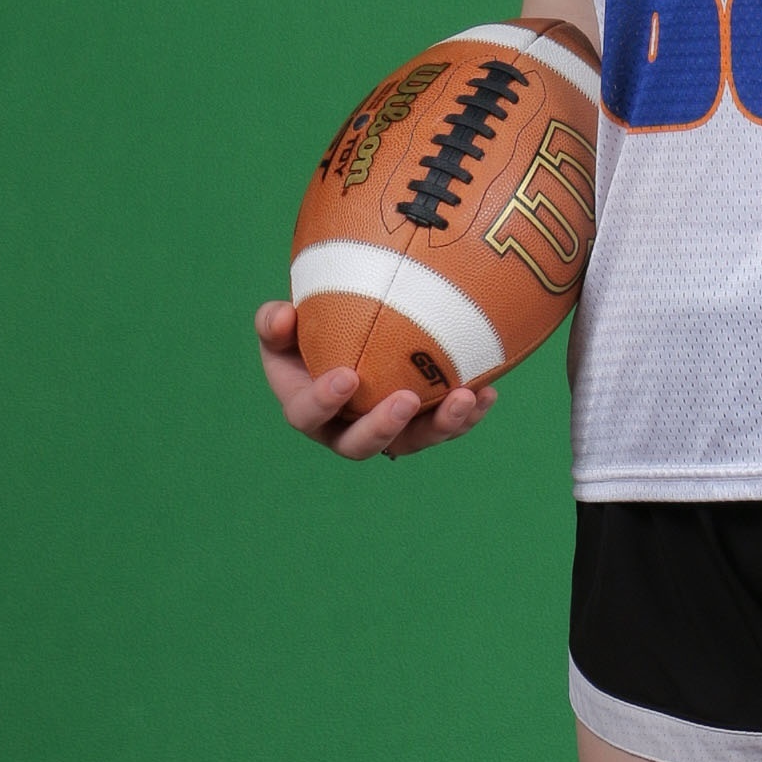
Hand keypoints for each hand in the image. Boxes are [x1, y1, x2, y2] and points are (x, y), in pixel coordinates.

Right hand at [254, 301, 498, 459]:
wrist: (350, 334)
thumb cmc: (309, 329)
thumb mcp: (283, 324)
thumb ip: (274, 321)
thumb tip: (283, 316)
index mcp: (307, 408)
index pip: (308, 414)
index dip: (324, 402)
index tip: (347, 376)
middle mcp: (345, 429)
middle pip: (360, 445)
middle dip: (384, 427)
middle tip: (406, 399)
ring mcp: (388, 430)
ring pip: (412, 442)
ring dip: (440, 426)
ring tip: (465, 398)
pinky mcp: (421, 423)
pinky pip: (445, 426)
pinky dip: (468, 414)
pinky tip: (488, 393)